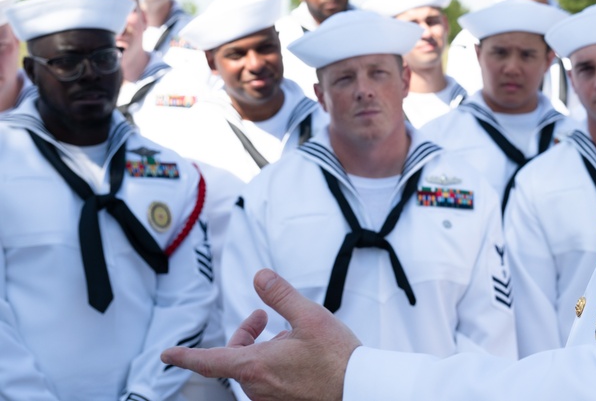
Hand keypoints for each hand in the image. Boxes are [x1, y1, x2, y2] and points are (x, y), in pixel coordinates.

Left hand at [161, 269, 360, 400]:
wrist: (359, 388)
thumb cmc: (337, 357)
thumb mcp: (309, 316)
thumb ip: (281, 295)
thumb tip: (260, 276)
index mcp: (256, 366)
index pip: (208, 361)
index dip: (184, 356)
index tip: (167, 354)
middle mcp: (257, 388)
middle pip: (233, 359)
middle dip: (243, 335)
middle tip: (263, 317)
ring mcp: (269, 399)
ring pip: (250, 371)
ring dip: (260, 350)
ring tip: (287, 336)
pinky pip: (266, 383)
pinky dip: (271, 365)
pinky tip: (295, 355)